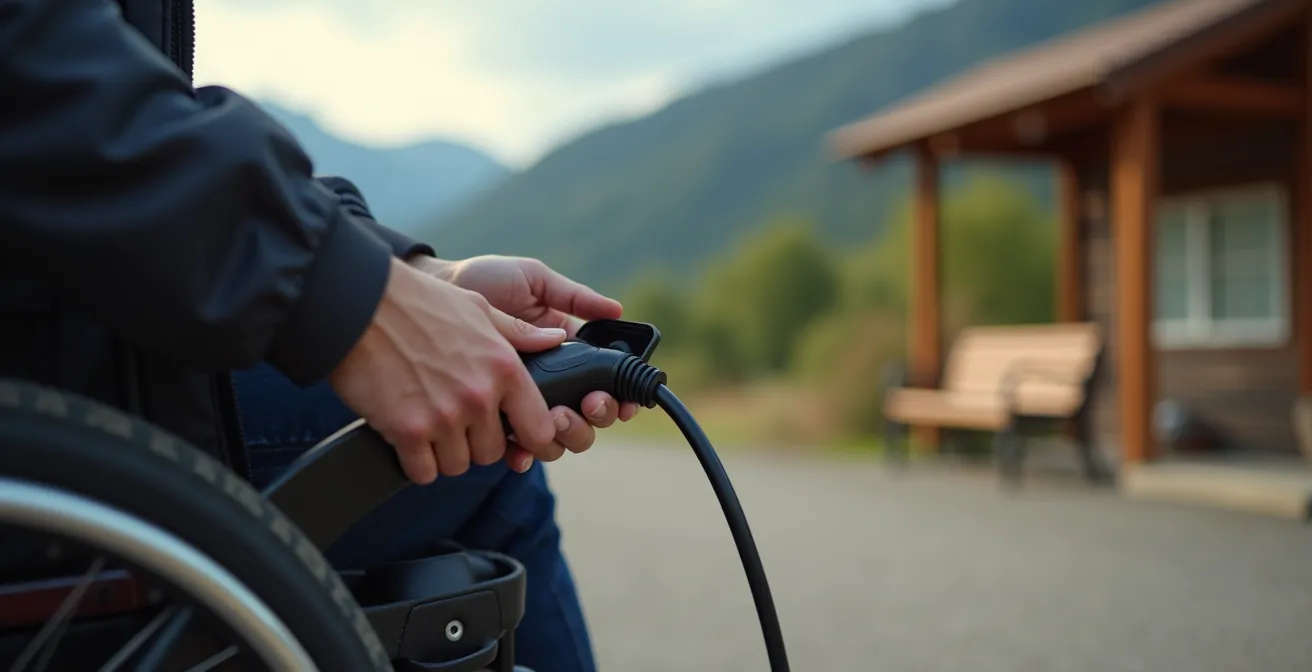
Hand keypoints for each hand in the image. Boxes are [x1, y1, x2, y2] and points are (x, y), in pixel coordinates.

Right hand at [329, 258, 565, 484]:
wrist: (357, 304)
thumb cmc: (418, 302)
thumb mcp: (477, 307)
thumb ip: (517, 332)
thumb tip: (554, 340)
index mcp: (503, 368)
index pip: (538, 429)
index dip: (529, 439)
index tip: (517, 437)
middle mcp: (479, 397)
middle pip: (492, 453)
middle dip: (475, 443)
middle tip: (454, 420)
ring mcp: (443, 417)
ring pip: (458, 465)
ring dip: (443, 453)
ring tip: (427, 422)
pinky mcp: (406, 431)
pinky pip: (423, 471)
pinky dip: (415, 462)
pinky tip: (406, 436)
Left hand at [410, 254, 639, 457]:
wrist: (436, 291)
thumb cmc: (485, 281)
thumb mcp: (533, 280)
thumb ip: (573, 296)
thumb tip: (616, 310)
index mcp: (566, 351)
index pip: (603, 384)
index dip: (617, 399)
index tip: (620, 401)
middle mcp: (550, 382)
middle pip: (588, 419)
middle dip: (592, 418)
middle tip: (584, 405)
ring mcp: (521, 403)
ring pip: (558, 438)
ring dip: (565, 436)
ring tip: (554, 418)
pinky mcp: (492, 418)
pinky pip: (515, 448)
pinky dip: (523, 455)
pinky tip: (520, 451)